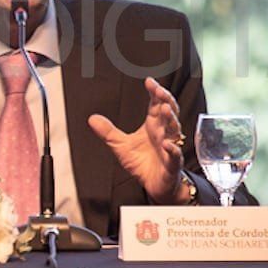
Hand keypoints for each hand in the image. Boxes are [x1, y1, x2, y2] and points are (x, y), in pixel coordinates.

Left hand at [88, 77, 186, 203]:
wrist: (155, 185)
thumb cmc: (143, 163)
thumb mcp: (120, 146)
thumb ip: (108, 132)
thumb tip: (92, 119)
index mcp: (153, 126)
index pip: (156, 104)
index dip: (155, 92)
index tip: (149, 82)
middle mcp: (164, 133)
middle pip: (169, 113)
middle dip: (166, 100)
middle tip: (159, 91)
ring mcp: (170, 147)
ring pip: (174, 130)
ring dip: (170, 120)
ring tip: (164, 110)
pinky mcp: (172, 164)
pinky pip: (175, 156)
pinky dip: (172, 150)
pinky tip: (166, 144)